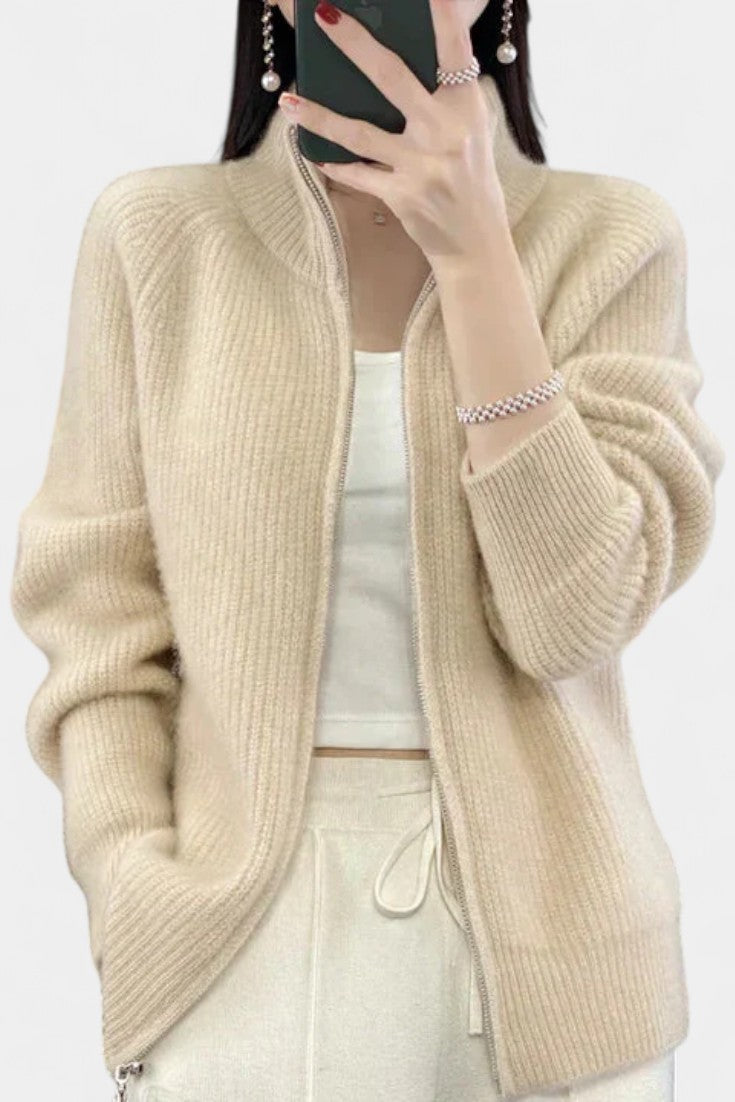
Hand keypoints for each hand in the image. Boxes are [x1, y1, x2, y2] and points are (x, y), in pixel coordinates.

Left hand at [277, 0, 507, 268]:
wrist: (474, 240)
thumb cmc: (468, 177)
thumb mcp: (470, 130)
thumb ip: (442, 97)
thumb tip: (388, 64)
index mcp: (466, 108)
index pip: (454, 51)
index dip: (442, 16)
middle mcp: (445, 132)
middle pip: (391, 78)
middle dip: (355, 43)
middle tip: (326, 16)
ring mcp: (421, 166)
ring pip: (358, 132)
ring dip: (318, 115)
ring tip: (289, 101)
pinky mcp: (402, 195)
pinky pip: (357, 174)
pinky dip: (334, 162)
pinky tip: (310, 149)